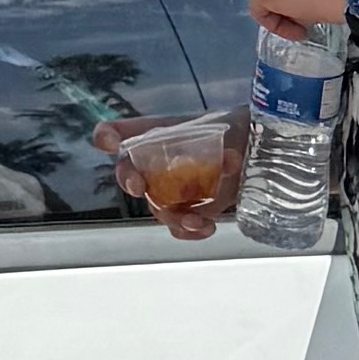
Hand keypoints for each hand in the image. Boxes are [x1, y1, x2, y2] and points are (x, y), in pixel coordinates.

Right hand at [103, 109, 250, 242]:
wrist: (251, 153)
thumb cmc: (228, 133)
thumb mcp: (223, 128)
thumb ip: (224, 142)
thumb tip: (231, 161)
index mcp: (155, 138)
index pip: (119, 132)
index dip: (107, 136)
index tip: (108, 141)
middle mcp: (154, 166)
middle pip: (128, 175)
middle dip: (128, 179)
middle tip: (137, 185)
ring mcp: (169, 192)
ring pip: (157, 208)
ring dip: (172, 216)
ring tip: (196, 220)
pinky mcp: (188, 212)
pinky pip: (179, 228)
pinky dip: (191, 231)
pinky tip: (207, 228)